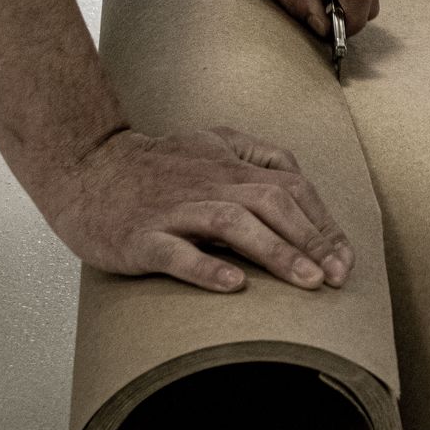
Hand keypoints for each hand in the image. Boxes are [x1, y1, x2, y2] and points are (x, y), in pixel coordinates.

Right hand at [42, 125, 353, 292]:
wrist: (84, 166)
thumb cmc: (154, 165)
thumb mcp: (212, 143)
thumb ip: (256, 154)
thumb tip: (300, 179)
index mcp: (230, 165)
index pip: (292, 188)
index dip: (323, 223)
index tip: (345, 259)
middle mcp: (209, 183)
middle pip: (272, 203)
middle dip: (312, 240)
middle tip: (336, 277)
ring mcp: (174, 209)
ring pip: (233, 224)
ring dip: (276, 253)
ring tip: (306, 282)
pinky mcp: (141, 236)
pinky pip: (176, 252)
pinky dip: (206, 267)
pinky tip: (233, 285)